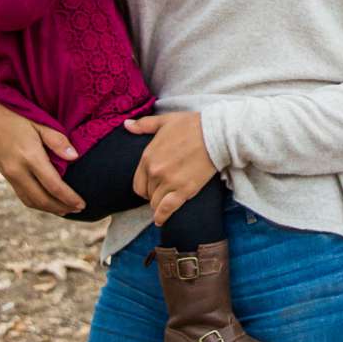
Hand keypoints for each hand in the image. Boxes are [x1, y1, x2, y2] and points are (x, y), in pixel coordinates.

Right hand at [0, 94, 83, 215]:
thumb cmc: (16, 114)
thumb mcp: (39, 122)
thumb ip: (57, 140)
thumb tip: (75, 157)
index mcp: (30, 156)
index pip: (53, 185)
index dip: (69, 198)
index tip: (82, 204)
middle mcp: (18, 170)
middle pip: (42, 199)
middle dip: (61, 207)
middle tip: (78, 209)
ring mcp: (10, 175)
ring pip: (30, 201)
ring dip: (49, 208)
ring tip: (65, 210)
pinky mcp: (5, 175)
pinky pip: (22, 195)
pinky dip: (36, 203)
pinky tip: (46, 202)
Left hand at [125, 111, 216, 226]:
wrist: (216, 134)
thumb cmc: (192, 125)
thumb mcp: (165, 120)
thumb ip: (144, 125)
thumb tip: (127, 125)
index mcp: (148, 157)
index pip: (138, 182)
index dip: (145, 187)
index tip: (152, 187)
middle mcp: (155, 172)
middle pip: (147, 194)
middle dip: (153, 194)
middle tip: (162, 193)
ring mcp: (169, 182)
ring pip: (156, 203)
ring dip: (159, 205)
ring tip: (164, 204)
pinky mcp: (184, 190)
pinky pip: (167, 209)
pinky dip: (162, 216)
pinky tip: (160, 221)